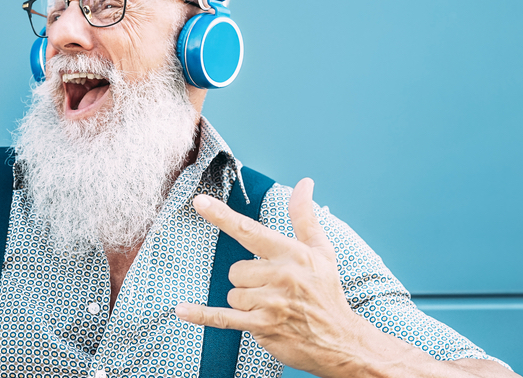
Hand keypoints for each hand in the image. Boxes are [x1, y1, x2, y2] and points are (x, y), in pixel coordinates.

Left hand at [176, 179, 363, 375]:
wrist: (340, 340)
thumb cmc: (326, 292)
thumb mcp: (321, 251)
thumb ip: (304, 217)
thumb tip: (304, 183)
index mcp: (291, 253)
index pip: (249, 230)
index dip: (222, 216)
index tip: (200, 202)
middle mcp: (281, 275)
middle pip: (235, 270)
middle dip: (248, 281)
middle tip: (273, 289)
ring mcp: (271, 302)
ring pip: (232, 293)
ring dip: (245, 302)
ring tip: (272, 307)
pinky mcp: (263, 326)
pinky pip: (223, 317)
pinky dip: (202, 315)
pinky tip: (182, 310)